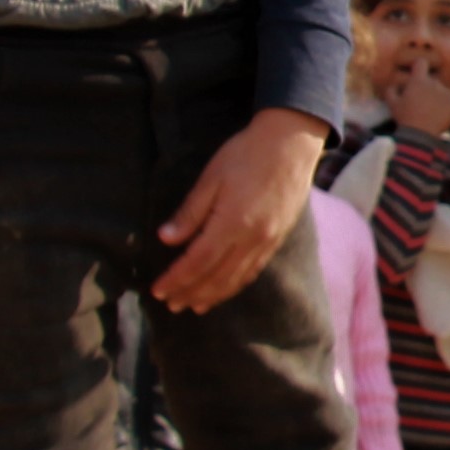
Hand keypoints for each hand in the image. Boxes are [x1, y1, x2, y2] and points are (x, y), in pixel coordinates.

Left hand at [153, 107, 325, 311]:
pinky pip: (253, 271)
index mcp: (232, 222)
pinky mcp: (277, 238)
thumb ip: (190, 212)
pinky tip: (225, 290)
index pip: (198, 261)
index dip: (176, 279)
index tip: (158, 290)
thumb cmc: (246, 154)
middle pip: (216, 277)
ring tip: (194, 306)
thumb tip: (166, 240)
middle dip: (191, 293)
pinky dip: (236, 285)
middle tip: (171, 305)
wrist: (292, 143)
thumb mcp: (211, 177)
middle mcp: (251, 239)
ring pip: (236, 279)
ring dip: (213, 296)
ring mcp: (267, 241)